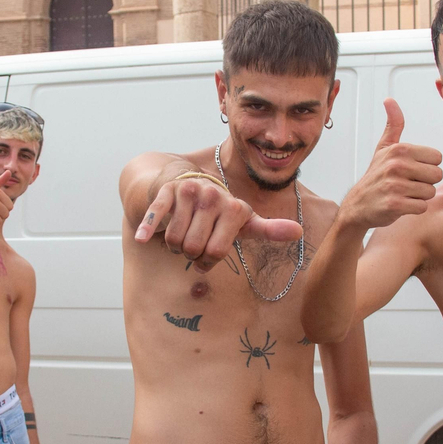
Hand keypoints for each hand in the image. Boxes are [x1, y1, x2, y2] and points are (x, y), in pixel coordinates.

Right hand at [134, 173, 301, 271]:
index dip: (208, 261)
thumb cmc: (218, 211)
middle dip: (190, 255)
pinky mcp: (167, 192)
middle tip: (193, 246)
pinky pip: (156, 216)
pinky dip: (147, 229)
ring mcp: (189, 193)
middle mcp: (214, 196)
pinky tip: (143, 238)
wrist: (185, 181)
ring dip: (173, 246)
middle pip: (193, 249)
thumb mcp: (244, 220)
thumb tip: (299, 232)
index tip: (208, 257)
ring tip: (182, 237)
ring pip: (174, 240)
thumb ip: (269, 229)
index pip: (216, 253)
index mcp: (234, 207)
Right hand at [339, 100, 442, 229]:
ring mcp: (395, 186)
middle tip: (408, 184)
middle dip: (426, 182)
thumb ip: (393, 124)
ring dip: (420, 196)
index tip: (411, 170)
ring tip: (404, 194)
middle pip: (437, 175)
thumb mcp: (384, 147)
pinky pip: (422, 206)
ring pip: (430, 192)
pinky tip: (401, 204)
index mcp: (399, 150)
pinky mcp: (395, 205)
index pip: (437, 157)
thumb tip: (389, 100)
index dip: (426, 166)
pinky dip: (414, 208)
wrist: (358, 205)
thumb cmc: (376, 176)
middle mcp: (397, 165)